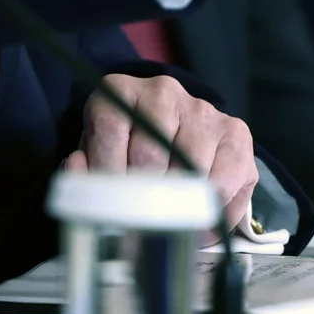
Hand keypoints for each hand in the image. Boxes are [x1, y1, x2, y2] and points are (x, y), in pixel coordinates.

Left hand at [64, 74, 258, 235]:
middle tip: (140, 220)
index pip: (110, 130)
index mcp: (119, 92)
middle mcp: (162, 92)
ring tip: (170, 219)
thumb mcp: (97, 157)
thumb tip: (78, 167)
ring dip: (180, 204)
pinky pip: (225, 182)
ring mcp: (201, 109)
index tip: (107, 204)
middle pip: (150, 155)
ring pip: (190, 170)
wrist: (173, 134)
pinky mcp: (235, 131)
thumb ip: (83, 169)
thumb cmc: (125, 152)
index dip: (107, 175)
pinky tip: (200, 217)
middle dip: (144, 197)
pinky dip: (213, 210)